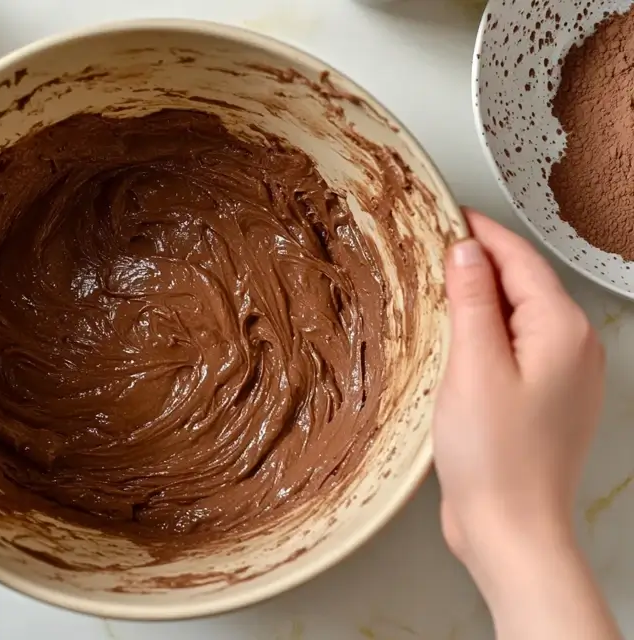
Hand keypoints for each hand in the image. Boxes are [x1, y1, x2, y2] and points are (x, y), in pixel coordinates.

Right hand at [435, 210, 617, 638]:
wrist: (511, 529)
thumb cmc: (494, 456)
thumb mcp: (473, 366)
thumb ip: (473, 300)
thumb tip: (467, 250)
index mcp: (561, 330)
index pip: (519, 259)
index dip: (480, 232)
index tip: (443, 212)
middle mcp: (573, 347)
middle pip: (523, 284)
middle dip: (479, 261)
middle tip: (429, 246)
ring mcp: (563, 375)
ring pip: (518, 315)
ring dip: (480, 296)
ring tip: (435, 285)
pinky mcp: (545, 398)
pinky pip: (516, 345)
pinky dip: (487, 330)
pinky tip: (457, 337)